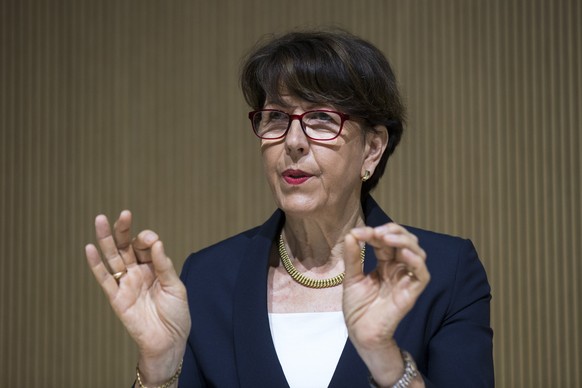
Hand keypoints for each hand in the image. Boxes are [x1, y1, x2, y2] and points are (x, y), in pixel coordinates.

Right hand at [85, 211, 190, 382]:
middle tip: (123, 214)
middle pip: (126, 246)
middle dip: (124, 230)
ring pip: (113, 257)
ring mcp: (126, 283)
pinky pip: (104, 278)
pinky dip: (95, 264)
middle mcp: (138, 272)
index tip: (151, 241)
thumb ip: (164, 265)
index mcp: (155, 267)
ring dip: (106, 239)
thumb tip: (155, 243)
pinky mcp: (116, 297)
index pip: (146, 245)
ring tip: (100, 219)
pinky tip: (89, 248)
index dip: (147, 239)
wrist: (168, 341)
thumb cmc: (176, 314)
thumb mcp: (175, 287)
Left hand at [342, 223, 428, 384]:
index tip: (358, 232)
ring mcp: (406, 279)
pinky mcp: (412, 292)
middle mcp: (398, 268)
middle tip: (375, 232)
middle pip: (405, 241)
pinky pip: (422, 274)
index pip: (386, 241)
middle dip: (392, 231)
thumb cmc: (357, 308)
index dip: (374, 233)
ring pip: (417, 253)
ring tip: (386, 238)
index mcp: (385, 263)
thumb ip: (352, 257)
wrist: (360, 332)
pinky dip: (416, 261)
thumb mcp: (351, 277)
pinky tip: (403, 253)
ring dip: (404, 241)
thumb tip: (352, 233)